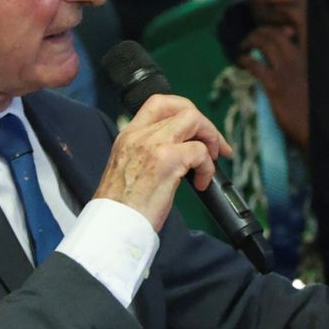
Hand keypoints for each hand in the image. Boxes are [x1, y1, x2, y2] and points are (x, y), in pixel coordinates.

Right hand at [93, 93, 231, 229]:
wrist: (112, 226)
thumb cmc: (123, 207)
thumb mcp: (129, 170)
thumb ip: (149, 153)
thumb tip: (181, 152)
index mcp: (128, 135)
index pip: (159, 103)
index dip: (184, 110)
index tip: (197, 130)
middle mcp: (139, 135)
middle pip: (182, 107)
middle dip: (205, 124)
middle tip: (215, 146)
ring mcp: (153, 145)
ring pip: (194, 120)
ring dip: (211, 139)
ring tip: (211, 162)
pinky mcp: (167, 160)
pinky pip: (200, 151)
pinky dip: (208, 168)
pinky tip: (201, 184)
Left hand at [239, 26, 308, 152]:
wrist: (320, 130)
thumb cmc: (320, 107)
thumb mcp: (318, 78)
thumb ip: (306, 60)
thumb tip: (292, 46)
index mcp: (313, 54)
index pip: (299, 21)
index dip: (284, 14)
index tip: (274, 23)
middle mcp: (301, 57)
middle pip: (275, 33)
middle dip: (259, 32)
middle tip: (251, 40)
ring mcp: (288, 70)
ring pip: (264, 43)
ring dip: (249, 42)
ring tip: (243, 48)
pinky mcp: (275, 86)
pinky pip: (255, 64)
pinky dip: (244, 60)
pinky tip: (241, 63)